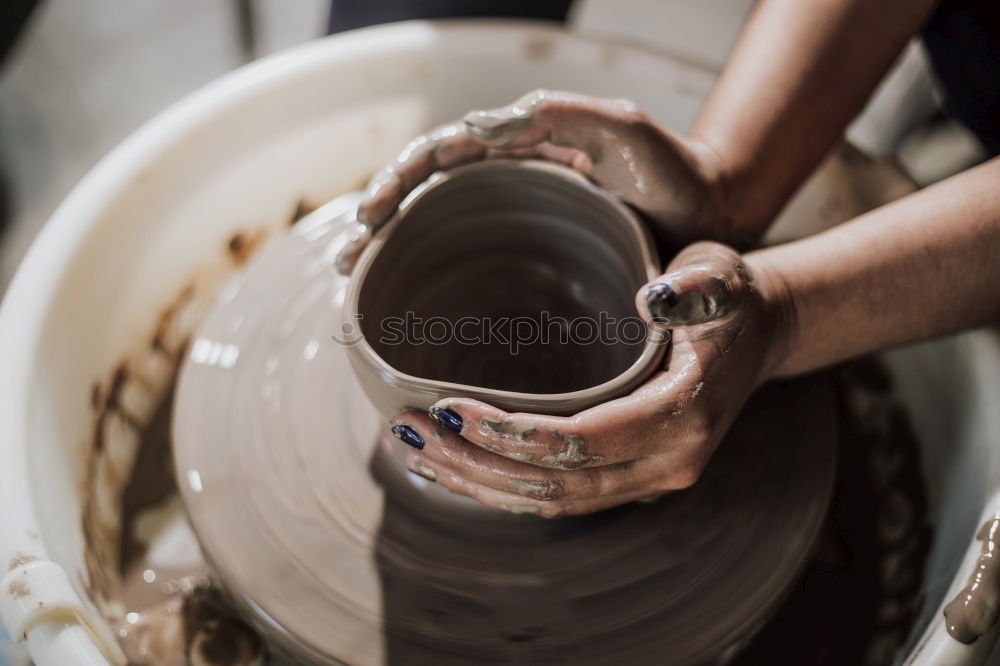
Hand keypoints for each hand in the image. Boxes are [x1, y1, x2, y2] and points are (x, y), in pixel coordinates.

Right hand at [336, 90, 738, 273]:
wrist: (714, 217)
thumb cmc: (674, 172)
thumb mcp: (622, 129)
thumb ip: (557, 116)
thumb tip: (476, 128)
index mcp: (521, 145)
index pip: (441, 154)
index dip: (399, 180)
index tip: (372, 214)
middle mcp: (511, 182)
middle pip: (426, 196)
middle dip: (379, 223)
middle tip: (348, 261)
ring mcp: (521, 223)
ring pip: (440, 233)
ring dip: (395, 256)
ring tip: (358, 287)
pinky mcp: (536, 261)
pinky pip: (474, 266)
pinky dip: (436, 283)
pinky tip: (414, 309)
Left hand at [388, 242, 792, 516]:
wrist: (759, 332)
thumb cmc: (731, 298)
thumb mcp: (721, 277)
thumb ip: (693, 288)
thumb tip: (651, 299)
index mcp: (682, 419)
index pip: (583, 443)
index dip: (513, 434)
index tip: (449, 406)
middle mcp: (666, 463)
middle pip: (556, 486)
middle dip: (476, 464)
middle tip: (408, 430)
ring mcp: (649, 477)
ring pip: (552, 502)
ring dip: (479, 483)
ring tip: (414, 451)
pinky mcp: (630, 475)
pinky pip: (561, 496)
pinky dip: (504, 485)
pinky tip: (459, 464)